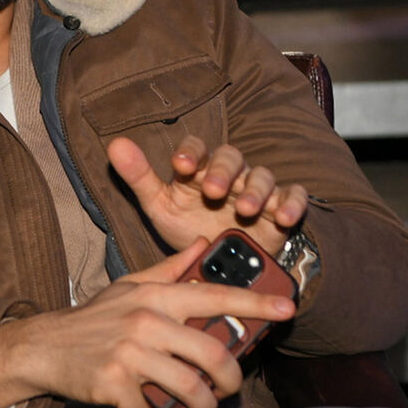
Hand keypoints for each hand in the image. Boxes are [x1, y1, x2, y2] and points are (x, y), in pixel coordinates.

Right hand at [0, 238, 295, 407]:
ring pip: (189, 386)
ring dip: (204, 405)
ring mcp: (130, 352)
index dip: (255, 303)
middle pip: (211, 352)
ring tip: (204, 407)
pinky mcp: (113, 382)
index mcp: (156, 295)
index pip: (216, 296)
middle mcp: (146, 320)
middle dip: (230, 376)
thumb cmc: (95, 318)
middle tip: (231, 386)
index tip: (286, 308)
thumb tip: (202, 243)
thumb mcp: (131, 285)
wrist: (45, 345)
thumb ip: (170, 269)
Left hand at [107, 136, 307, 255]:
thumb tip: (114, 144)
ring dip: (255, 191)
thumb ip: (139, 177)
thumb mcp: (161, 206)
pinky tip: (284, 217)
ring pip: (262, 177)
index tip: (179, 165)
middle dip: (223, 172)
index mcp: (199, 168)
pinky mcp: (281, 209)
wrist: (221, 264)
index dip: (190, 153)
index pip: (196, 148)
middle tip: (213, 190)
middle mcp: (229, 174)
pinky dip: (292, 204)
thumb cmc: (188, 227)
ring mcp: (256, 190)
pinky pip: (293, 197)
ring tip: (245, 209)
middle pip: (231, 158)